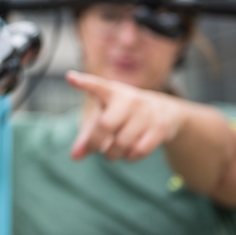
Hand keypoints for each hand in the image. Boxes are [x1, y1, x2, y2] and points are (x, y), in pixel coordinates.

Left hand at [66, 70, 184, 161]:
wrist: (165, 111)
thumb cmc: (124, 114)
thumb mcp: (106, 117)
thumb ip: (88, 136)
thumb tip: (74, 157)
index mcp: (112, 92)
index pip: (97, 86)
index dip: (84, 83)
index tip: (70, 78)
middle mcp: (130, 99)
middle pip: (105, 125)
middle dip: (95, 143)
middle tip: (94, 149)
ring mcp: (147, 112)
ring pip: (122, 143)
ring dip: (112, 154)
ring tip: (112, 151)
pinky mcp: (160, 127)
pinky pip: (138, 151)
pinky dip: (129, 157)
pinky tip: (129, 152)